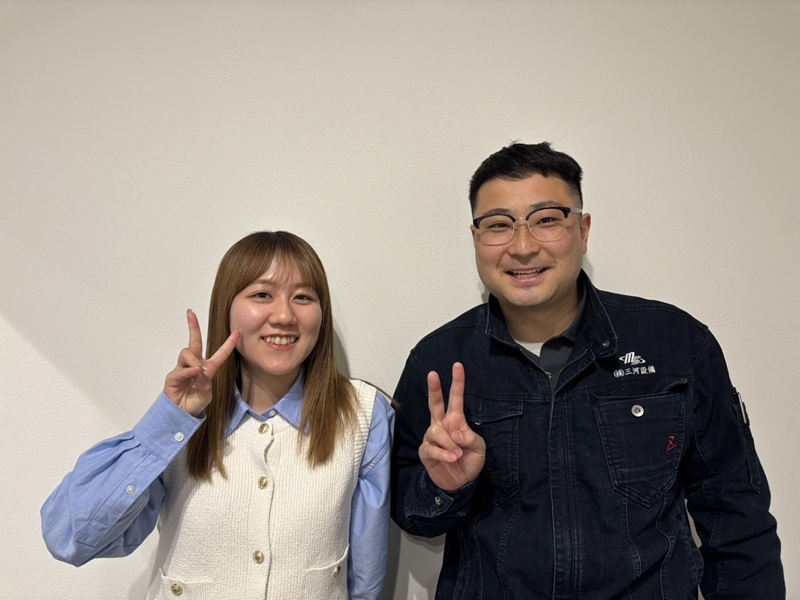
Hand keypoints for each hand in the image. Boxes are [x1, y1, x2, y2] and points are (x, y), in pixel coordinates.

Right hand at [163, 309, 240, 416]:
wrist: (181, 414)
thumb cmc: (194, 402)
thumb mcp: (207, 395)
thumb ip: (206, 384)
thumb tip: (200, 371)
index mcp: (207, 368)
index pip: (220, 353)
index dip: (229, 343)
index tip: (237, 332)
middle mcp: (195, 365)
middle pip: (195, 342)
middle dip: (193, 327)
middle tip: (190, 313)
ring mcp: (183, 369)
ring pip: (187, 352)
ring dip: (194, 359)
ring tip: (197, 371)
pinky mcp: (173, 376)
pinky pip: (181, 369)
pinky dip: (188, 371)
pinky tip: (193, 372)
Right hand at [419, 362, 485, 491]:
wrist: (459, 483)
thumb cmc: (469, 460)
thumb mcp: (479, 448)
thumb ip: (470, 437)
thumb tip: (455, 432)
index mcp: (456, 420)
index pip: (455, 398)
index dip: (457, 382)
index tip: (458, 366)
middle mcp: (441, 425)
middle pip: (435, 403)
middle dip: (434, 388)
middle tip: (433, 374)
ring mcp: (432, 437)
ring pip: (437, 431)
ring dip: (449, 444)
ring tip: (458, 454)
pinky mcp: (425, 451)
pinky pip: (433, 448)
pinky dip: (445, 454)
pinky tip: (452, 458)